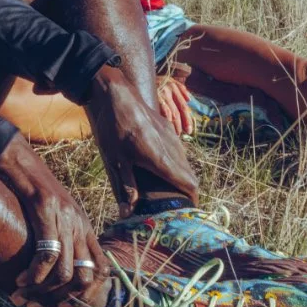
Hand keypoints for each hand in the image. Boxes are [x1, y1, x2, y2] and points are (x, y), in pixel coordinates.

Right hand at [0, 135, 108, 306]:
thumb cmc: (30, 186)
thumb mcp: (53, 214)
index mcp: (84, 226)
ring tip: (20, 294)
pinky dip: (33, 274)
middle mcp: (80, 224)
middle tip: (34, 305)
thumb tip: (49, 268)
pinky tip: (19, 278)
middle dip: (58, 299)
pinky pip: (48, 255)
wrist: (19, 158)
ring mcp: (66, 218)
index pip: (102, 270)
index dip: (85, 295)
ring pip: (67, 272)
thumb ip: (59, 236)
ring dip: (42, 291)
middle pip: (85, 278)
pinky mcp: (47, 212)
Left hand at [86, 63, 198, 217]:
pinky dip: (176, 162)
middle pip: (189, 174)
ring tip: (169, 187)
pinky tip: (162, 164)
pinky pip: (178, 149)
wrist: (117, 94)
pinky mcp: (167, 127)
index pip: (188, 183)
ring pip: (184, 161)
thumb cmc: (113, 128)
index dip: (192, 199)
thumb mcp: (116, 160)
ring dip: (181, 175)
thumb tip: (128, 212)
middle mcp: (171, 148)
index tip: (188, 209)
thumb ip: (126, 186)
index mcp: (161, 159)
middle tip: (176, 203)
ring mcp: (171, 136)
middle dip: (186, 190)